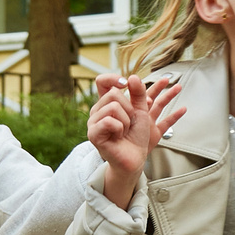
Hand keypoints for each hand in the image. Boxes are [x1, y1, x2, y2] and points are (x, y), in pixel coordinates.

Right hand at [88, 72, 185, 204]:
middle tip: (128, 123)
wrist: (136, 157)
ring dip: (126, 121)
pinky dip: (120, 128)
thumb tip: (132, 77)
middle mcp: (97, 111)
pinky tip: (118, 137)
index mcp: (106, 103)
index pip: (102, 81)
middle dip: (129, 109)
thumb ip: (139, 93)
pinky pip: (109, 120)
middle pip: (113, 94)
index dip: (112, 78)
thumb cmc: (136, 136)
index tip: (125, 83)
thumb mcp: (141, 111)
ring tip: (124, 131)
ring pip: (113, 107)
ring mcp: (93, 122)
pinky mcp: (93, 134)